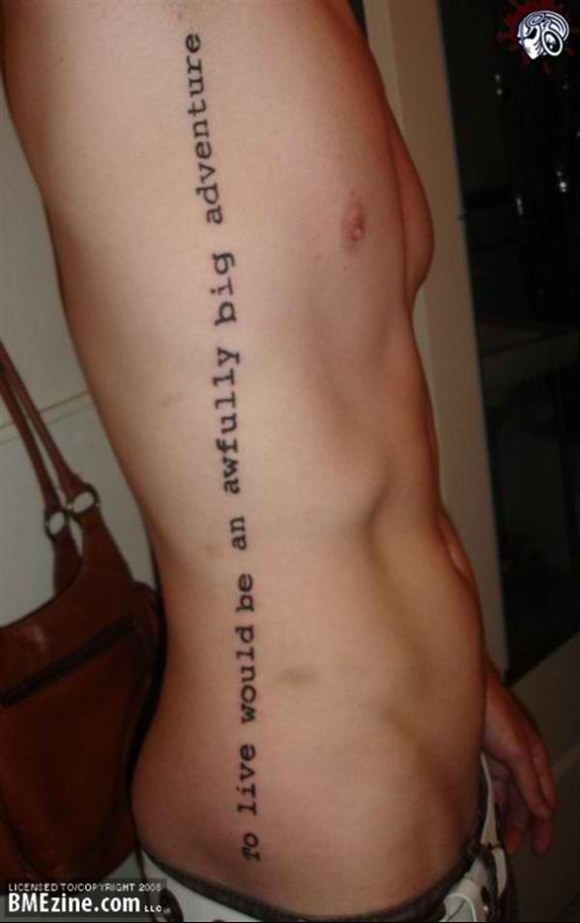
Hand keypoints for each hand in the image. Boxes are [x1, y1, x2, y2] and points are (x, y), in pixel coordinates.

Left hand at [481, 656, 556, 856]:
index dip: (542, 825)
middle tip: (511, 848)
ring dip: (503, 815)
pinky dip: (489, 801)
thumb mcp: (516, 749)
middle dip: (520, 826)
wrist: (460, 685)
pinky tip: (483, 812)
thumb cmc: (492, 706)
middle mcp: (518, 758)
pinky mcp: (479, 754)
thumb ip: (529, 781)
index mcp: (533, 756)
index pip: (543, 799)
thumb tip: (543, 811)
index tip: (539, 848)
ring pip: (505, 794)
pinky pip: (488, 784)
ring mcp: (498, 756)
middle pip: (523, 800)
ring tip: (497, 836)